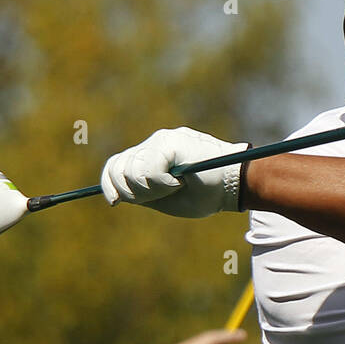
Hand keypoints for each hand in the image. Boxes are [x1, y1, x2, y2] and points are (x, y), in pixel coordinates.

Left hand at [101, 127, 249, 217]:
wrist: (235, 184)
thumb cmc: (208, 194)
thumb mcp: (169, 198)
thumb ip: (145, 193)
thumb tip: (119, 196)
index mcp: (151, 156)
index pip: (117, 165)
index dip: (110, 184)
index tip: (115, 202)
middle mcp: (153, 144)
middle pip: (118, 169)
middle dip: (133, 191)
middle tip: (161, 195)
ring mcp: (160, 141)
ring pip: (130, 171)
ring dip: (151, 189)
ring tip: (174, 188)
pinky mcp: (169, 143)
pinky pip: (148, 170)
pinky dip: (161, 184)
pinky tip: (179, 183)